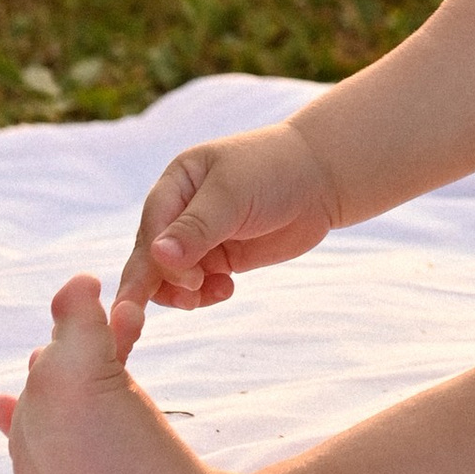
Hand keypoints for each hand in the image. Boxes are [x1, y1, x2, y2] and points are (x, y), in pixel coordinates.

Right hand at [111, 121, 341, 356]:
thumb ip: (197, 227)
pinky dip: (203, 294)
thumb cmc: (275, 171)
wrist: (322, 178)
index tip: (187, 281)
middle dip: (160, 284)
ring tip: (204, 296)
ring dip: (182, 293)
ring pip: (171, 276)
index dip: (158, 259)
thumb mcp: (234, 195)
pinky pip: (196, 285)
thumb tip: (157, 256)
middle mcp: (181, 210)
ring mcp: (200, 236)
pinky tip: (226, 289)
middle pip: (152, 256)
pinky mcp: (220, 257)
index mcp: (177, 183)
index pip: (152, 227)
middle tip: (187, 302)